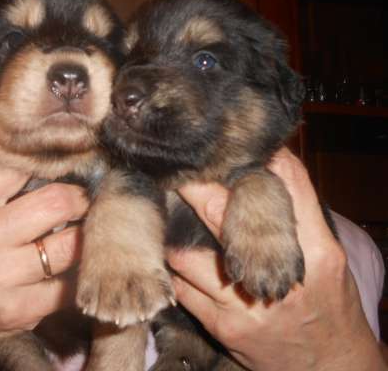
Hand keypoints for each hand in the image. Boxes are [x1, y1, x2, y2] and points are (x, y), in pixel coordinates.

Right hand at [0, 161, 87, 369]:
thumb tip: (51, 159)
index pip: (21, 168)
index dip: (49, 164)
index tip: (65, 167)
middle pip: (56, 203)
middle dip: (79, 199)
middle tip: (81, 200)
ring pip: (70, 246)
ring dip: (83, 237)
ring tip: (80, 231)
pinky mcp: (18, 312)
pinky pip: (68, 286)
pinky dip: (76, 275)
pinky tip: (69, 268)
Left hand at [168, 148, 385, 370]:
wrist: (330, 365)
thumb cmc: (328, 301)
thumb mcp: (327, 254)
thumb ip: (298, 214)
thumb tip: (269, 166)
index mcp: (316, 250)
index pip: (284, 188)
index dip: (253, 162)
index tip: (227, 149)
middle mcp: (280, 274)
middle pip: (222, 214)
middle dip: (194, 189)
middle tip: (176, 172)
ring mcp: (247, 302)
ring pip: (188, 255)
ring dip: (176, 237)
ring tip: (169, 221)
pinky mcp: (224, 327)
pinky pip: (183, 288)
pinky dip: (177, 272)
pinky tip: (178, 263)